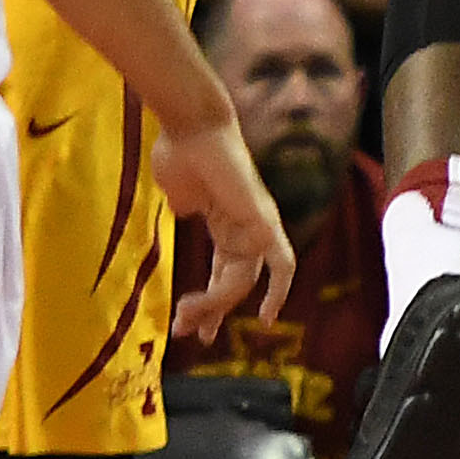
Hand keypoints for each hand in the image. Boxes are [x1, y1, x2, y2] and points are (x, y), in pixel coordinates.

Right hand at [155, 115, 295, 338]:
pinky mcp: (265, 223)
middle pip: (233, 284)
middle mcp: (246, 229)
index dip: (211, 304)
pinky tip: (266, 317)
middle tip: (184, 330)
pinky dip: (279, 289)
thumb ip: (187, 210)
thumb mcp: (179, 195)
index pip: (224, 274)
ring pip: (242, 282)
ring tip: (188, 316)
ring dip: (215, 304)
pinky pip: (281, 263)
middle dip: (208, 312)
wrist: (189, 128)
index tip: (192, 326)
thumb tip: (187, 213)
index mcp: (226, 224)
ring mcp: (258, 227)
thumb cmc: (180, 153)